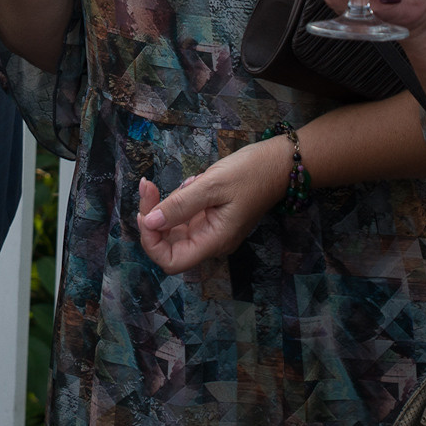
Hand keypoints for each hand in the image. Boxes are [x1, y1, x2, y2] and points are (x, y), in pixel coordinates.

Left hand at [135, 138, 289, 272]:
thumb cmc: (252, 173)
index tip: (145, 213)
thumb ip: (179, 205)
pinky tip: (196, 181)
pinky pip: (185, 213)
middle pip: (167, 242)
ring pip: (173, 226)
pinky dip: (181, 197)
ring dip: (169, 203)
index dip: (151, 242)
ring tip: (192, 180)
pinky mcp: (211, 216)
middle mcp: (211, 241)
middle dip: (153, 215)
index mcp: (214, 241)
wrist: (280, 163)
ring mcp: (211, 229)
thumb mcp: (212, 185)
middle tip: (149, 185)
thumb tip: (149, 222)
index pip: (171, 261)